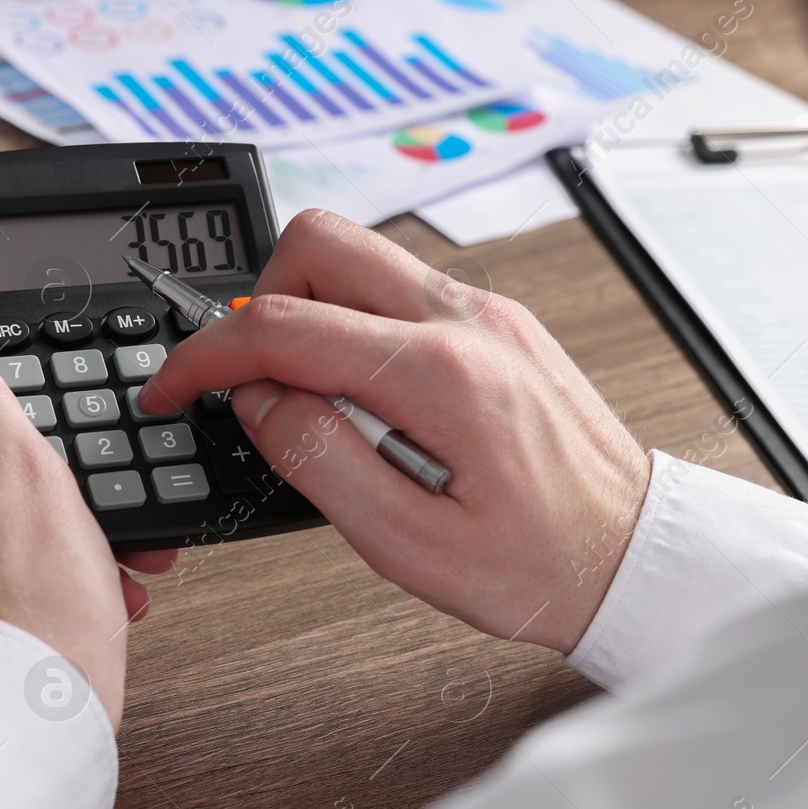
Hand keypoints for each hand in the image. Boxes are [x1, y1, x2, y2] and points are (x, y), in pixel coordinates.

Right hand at [140, 210, 650, 653]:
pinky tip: (364, 396)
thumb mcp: (407, 546)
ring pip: (358, 255)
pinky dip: (354, 324)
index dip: (204, 356)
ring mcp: (486, 313)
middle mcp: (467, 320)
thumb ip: (318, 459)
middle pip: (318, 242)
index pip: (282, 324)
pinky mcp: (496, 324)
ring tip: (312, 398)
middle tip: (249, 379)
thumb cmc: (540, 566)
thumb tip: (257, 400)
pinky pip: (397, 288)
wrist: (633, 557)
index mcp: (441, 374)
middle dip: (256, 302)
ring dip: (308, 309)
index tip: (174, 387)